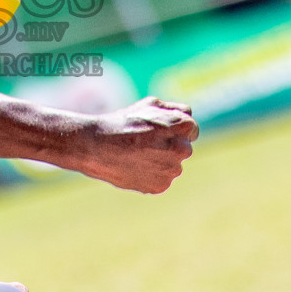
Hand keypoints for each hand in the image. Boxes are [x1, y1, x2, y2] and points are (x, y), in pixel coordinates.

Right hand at [75, 97, 197, 193]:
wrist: (98, 146)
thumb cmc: (124, 123)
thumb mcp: (149, 105)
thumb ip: (175, 110)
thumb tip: (188, 117)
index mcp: (182, 127)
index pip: (192, 130)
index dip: (175, 129)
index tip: (160, 130)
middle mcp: (181, 149)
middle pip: (184, 149)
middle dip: (170, 145)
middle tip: (147, 143)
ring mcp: (171, 170)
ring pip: (173, 166)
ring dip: (162, 161)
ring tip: (138, 155)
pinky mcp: (161, 186)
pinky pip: (162, 179)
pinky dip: (152, 175)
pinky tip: (136, 166)